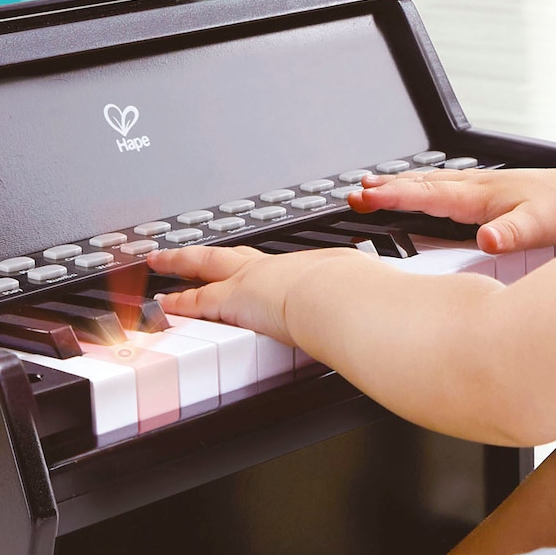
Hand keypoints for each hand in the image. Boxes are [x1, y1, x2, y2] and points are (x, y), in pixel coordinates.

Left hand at [146, 243, 368, 339]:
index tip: (254, 267)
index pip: (277, 265)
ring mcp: (250, 281)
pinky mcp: (232, 302)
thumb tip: (395, 305)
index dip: (260, 266)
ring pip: (205, 267)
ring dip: (180, 265)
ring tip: (160, 262)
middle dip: (208, 253)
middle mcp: (274, 267)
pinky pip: (196, 302)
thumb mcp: (368, 288)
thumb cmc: (357, 294)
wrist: (340, 298)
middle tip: (186, 249)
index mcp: (309, 264)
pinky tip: (162, 305)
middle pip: (231, 255)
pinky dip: (177, 304)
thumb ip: (373, 298)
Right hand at [350, 166, 555, 253]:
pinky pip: (439, 186)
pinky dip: (417, 187)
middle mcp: (472, 187)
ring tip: (370, 184)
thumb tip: (487, 239)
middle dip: (384, 188)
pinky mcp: (481, 192)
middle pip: (419, 184)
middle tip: (354, 192)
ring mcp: (476, 186)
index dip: (393, 197)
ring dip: (397, 183)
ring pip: (427, 182)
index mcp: (476, 195)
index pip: (426, 195)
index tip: (365, 197)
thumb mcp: (535, 227)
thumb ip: (509, 234)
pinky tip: (413, 190)